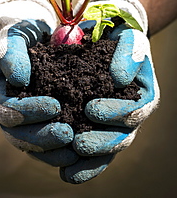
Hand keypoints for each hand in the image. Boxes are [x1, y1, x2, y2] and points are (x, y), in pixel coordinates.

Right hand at [0, 0, 73, 153]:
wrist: (29, 38)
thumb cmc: (20, 34)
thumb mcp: (14, 35)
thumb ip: (11, 53)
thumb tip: (19, 80)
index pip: (6, 109)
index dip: (28, 111)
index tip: (55, 105)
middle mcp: (1, 111)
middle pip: (17, 134)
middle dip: (42, 136)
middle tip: (68, 135)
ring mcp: (18, 120)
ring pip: (30, 144)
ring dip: (52, 149)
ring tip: (76, 149)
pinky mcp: (34, 122)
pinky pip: (43, 142)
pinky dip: (58, 149)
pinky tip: (78, 148)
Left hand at [31, 0, 158, 183]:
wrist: (107, 37)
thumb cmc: (119, 36)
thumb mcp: (129, 36)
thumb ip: (130, 53)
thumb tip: (119, 78)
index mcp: (142, 93)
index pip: (135, 110)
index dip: (116, 113)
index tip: (91, 109)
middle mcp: (131, 112)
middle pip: (122, 136)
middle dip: (101, 141)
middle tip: (78, 143)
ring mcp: (114, 122)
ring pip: (107, 148)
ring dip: (90, 157)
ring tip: (68, 160)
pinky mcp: (96, 127)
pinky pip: (93, 152)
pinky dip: (82, 165)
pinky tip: (66, 172)